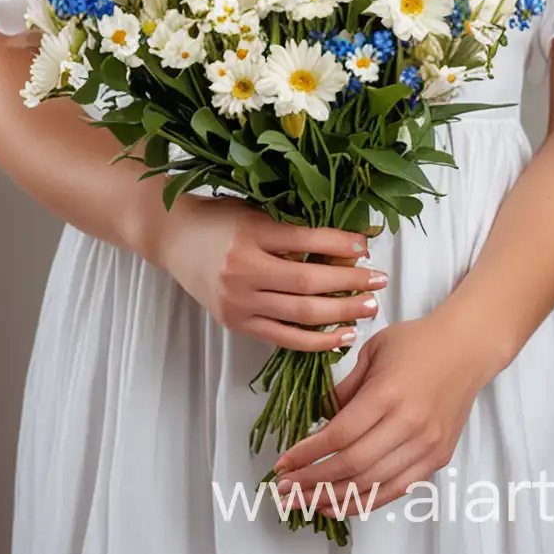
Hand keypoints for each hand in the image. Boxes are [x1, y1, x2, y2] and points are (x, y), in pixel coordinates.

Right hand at [149, 195, 386, 351]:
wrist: (174, 237)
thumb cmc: (219, 218)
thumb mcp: (255, 212)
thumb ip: (292, 229)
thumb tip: (346, 243)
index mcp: (250, 233)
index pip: (306, 241)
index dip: (340, 245)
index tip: (366, 247)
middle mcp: (243, 270)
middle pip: (308, 283)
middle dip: (350, 284)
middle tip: (380, 282)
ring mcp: (238, 301)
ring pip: (300, 314)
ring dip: (340, 314)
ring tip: (369, 308)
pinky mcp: (236, 323)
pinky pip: (283, 337)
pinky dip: (315, 341)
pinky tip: (341, 336)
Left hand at [270, 313, 495, 515]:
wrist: (466, 349)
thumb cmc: (418, 343)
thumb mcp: (372, 352)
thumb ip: (345, 389)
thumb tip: (318, 419)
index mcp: (387, 393)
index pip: (339, 434)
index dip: (307, 454)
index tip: (283, 463)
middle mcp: (408, 423)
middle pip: (352, 465)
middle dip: (313, 482)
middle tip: (285, 489)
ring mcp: (425, 445)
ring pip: (372, 485)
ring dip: (334, 498)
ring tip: (306, 503)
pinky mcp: (436, 458)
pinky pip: (396, 490)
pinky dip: (366, 501)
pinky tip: (341, 504)